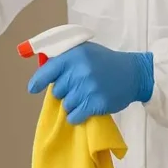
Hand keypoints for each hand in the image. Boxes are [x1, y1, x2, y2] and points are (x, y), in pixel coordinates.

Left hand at [27, 42, 153, 124]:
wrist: (134, 73)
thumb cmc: (106, 62)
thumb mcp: (85, 51)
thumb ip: (65, 58)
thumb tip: (43, 72)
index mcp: (75, 55)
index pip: (48, 70)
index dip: (38, 81)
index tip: (33, 89)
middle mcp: (80, 70)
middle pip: (57, 91)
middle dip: (65, 91)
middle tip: (79, 87)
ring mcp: (88, 88)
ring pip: (66, 105)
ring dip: (73, 104)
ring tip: (86, 96)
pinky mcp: (96, 104)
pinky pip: (74, 116)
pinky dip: (77, 116)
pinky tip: (86, 109)